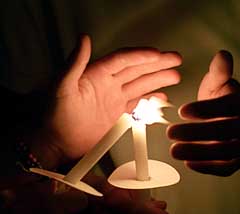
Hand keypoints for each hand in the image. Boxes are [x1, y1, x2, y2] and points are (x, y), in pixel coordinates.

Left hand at [42, 35, 180, 163]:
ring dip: (158, 80)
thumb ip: (74, 64)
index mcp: (97, 75)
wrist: (59, 142)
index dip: (141, 56)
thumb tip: (84, 39)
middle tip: (175, 60)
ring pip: (141, 86)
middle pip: (137, 70)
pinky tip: (161, 98)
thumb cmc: (57, 116)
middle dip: (157, 64)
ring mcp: (115, 100)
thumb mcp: (62, 88)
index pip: (123, 60)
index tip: (158, 55)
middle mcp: (109, 85)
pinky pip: (138, 105)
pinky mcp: (118, 116)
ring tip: (175, 76)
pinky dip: (150, 102)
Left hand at [168, 50, 239, 175]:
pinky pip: (226, 168)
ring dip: (199, 152)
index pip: (227, 106)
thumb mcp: (219, 83)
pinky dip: (208, 168)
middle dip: (196, 133)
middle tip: (170, 133)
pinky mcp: (236, 160)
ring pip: (225, 151)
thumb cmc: (223, 100)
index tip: (182, 110)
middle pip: (225, 131)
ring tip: (174, 150)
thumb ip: (219, 72)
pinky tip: (189, 163)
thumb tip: (222, 55)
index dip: (205, 109)